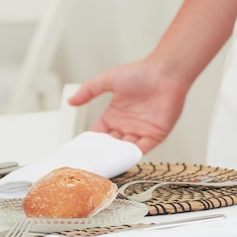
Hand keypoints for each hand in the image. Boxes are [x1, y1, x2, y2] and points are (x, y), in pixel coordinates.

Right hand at [68, 58, 188, 153]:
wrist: (165, 73)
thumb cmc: (141, 72)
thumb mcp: (108, 79)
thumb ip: (89, 90)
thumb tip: (70, 100)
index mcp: (114, 114)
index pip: (98, 135)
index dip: (90, 144)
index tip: (79, 152)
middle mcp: (126, 125)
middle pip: (110, 146)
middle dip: (101, 155)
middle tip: (89, 164)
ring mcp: (140, 131)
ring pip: (124, 151)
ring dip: (115, 157)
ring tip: (104, 164)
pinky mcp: (155, 135)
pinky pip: (141, 150)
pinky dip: (132, 156)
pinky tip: (122, 160)